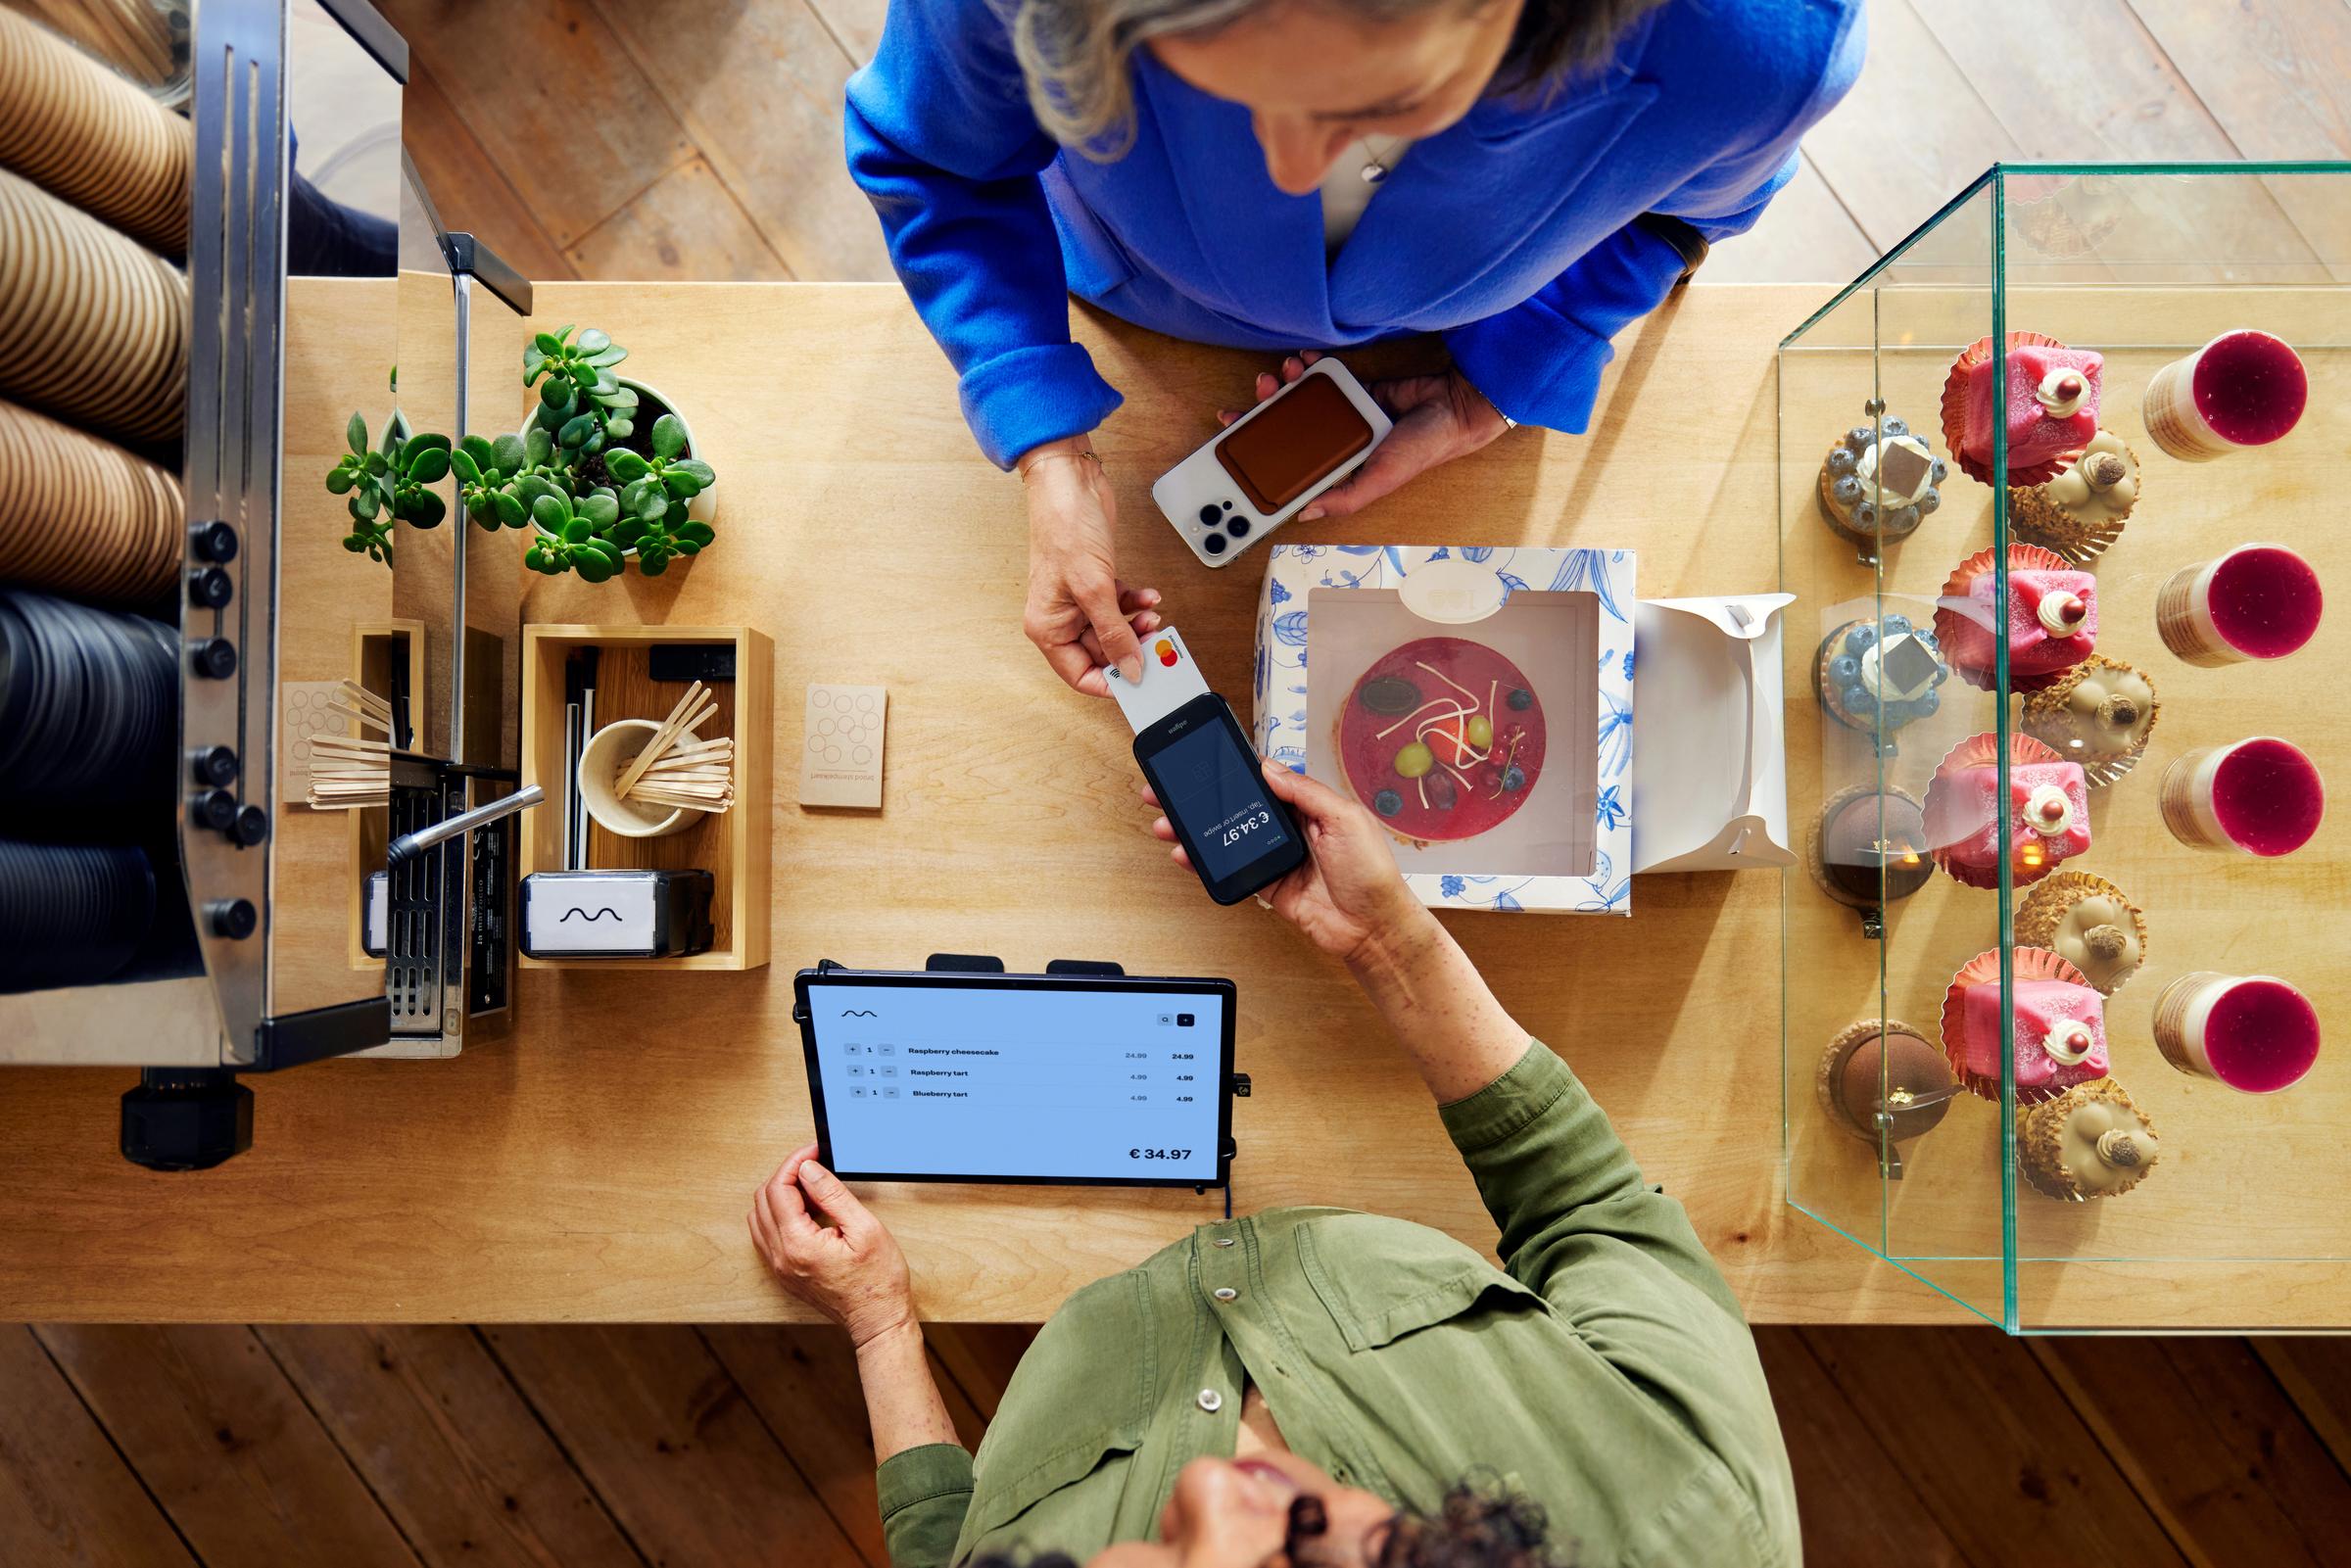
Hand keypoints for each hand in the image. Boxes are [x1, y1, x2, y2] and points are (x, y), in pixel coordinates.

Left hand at [749, 1143, 914, 1347]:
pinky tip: (805, 1211)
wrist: (876, 1319)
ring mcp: (780, 1268)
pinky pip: (766, 1235)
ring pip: (759, 1217)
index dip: (794, 1163)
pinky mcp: (784, 1274)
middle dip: (786, 1175)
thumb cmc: (877, 1281)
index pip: (779, 1189)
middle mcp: (782, 1257)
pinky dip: (779, 1215)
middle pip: (763, 1200)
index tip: (813, 1152)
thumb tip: (808, 1169)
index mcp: (799, 1244)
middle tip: (813, 1165)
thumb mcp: (864, 1228)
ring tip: (810, 1188)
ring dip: (779, 1195)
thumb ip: (832, 1194)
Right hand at [1020, 436, 1162, 696]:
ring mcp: (1080, 600)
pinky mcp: (1097, 582)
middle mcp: (1062, 618)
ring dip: (1137, 625)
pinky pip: (1121, 606)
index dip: (1110, 681)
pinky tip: (1148, 596)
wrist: (1071, 483)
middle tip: (1155, 642)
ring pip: (1115, 630)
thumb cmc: (1064, 528)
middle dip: (1130, 646)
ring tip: (1152, 615)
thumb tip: (1130, 669)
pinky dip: (1137, 602)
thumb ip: (1114, 634)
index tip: (1138, 681)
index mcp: (1048, 627)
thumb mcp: (1094, 590)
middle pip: (1102, 653)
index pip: (1080, 674)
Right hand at [1144, 760, 1427, 964]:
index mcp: (1311, 806)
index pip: (1266, 780)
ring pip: (1229, 837)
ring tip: (1168, 822)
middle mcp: (1291, 828)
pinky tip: (1187, 854)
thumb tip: (1270, 768)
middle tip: (1170, 789)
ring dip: (1197, 829)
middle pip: (1239, 807)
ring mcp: (1276, 856)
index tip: (1206, 760)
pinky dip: (1206, 863)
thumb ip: (1306, 792)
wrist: (1372, 927)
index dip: (1235, 770)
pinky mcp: (1267, 884)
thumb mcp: (1345, 818)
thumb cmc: (1372, 872)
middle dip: (1203, 798)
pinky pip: (1232, 869)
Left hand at [1217, 352, 1509, 521]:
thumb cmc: (1420, 450)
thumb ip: (1342, 499)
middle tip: (1257, 394)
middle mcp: (1336, 442)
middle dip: (1267, 409)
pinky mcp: (1356, 387)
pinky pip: (1326, 376)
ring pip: (1302, 398)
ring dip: (1286, 383)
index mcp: (1337, 468)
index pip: (1289, 464)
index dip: (1260, 453)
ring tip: (1281, 373)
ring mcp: (1345, 413)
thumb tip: (1302, 513)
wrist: (1452, 407)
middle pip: (1288, 426)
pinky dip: (1311, 365)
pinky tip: (1302, 359)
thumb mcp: (1378, 481)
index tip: (1233, 437)